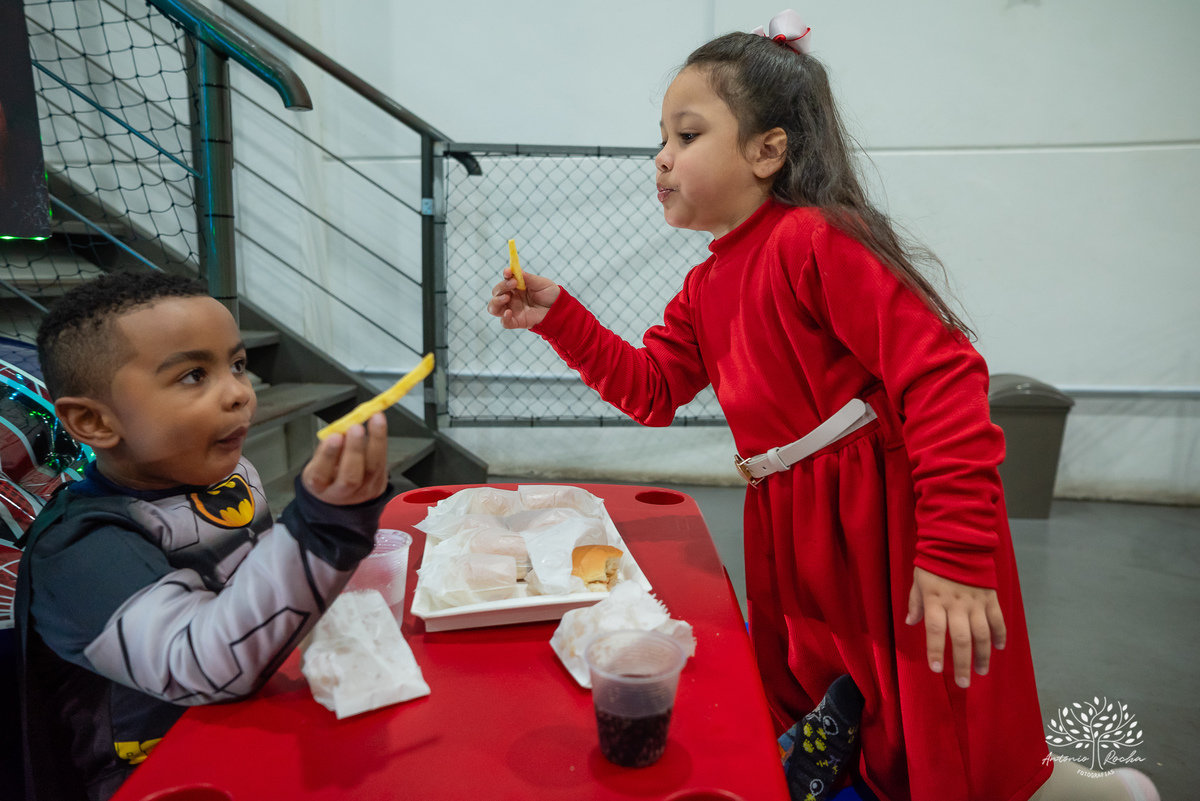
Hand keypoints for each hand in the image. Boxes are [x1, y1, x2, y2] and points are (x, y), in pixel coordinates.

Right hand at [301, 413, 388, 504]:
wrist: (342, 496)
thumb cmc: (327, 474)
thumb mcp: (318, 461)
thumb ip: (327, 448)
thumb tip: (342, 429)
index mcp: (319, 487)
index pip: (320, 474)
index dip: (328, 455)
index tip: (335, 436)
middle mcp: (341, 493)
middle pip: (350, 478)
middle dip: (354, 449)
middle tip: (356, 427)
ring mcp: (363, 491)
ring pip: (372, 469)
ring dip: (376, 441)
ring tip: (375, 420)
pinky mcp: (379, 484)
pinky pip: (383, 462)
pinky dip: (381, 442)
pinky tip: (379, 426)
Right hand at [486, 268, 559, 329]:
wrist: (560, 309)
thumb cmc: (550, 295)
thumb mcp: (541, 283)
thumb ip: (528, 278)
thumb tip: (516, 270)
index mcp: (516, 287)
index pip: (505, 280)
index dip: (505, 275)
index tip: (508, 272)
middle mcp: (512, 298)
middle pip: (497, 292)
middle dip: (501, 286)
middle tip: (513, 284)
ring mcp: (513, 310)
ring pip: (494, 307)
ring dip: (496, 301)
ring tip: (506, 297)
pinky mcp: (516, 321)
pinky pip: (504, 322)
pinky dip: (504, 318)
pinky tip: (509, 312)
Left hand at [905, 566, 1005, 687]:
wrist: (959, 542)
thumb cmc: (934, 562)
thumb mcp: (918, 580)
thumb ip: (915, 602)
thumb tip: (910, 623)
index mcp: (935, 600)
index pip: (935, 630)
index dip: (936, 651)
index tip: (936, 670)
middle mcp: (956, 604)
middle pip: (961, 638)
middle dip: (962, 663)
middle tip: (963, 683)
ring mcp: (976, 602)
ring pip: (982, 634)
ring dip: (983, 655)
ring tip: (981, 671)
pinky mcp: (990, 598)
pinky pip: (998, 620)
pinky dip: (1000, 635)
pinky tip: (999, 648)